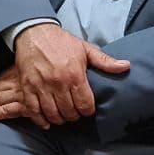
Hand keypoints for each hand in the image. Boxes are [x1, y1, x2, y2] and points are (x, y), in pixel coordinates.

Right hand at [0, 23, 128, 125]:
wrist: (34, 32)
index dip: (87, 111)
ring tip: (62, 117)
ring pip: (52, 113)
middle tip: (74, 114)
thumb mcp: (85, 49)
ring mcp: (40, 85)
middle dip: (74, 116)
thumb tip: (126, 66)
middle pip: (69, 112)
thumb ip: (105, 61)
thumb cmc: (61, 41)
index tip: (86, 110)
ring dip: (59, 119)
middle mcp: (58, 82)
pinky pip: (33, 109)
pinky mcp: (27, 86)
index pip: (85, 104)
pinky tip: (46, 122)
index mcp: (75, 74)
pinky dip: (40, 120)